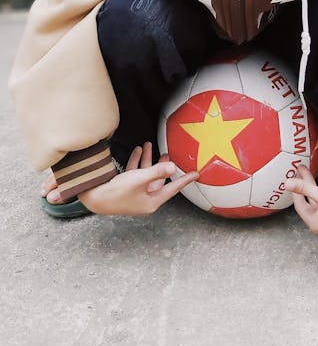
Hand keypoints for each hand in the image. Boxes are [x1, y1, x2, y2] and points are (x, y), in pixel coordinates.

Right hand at [42, 142, 198, 216]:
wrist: (93, 198)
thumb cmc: (118, 191)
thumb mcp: (140, 179)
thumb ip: (157, 171)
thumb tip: (173, 166)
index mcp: (152, 200)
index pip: (173, 188)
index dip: (185, 180)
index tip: (197, 174)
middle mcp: (145, 198)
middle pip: (160, 179)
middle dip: (164, 165)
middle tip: (169, 153)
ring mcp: (135, 194)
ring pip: (146, 174)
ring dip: (148, 159)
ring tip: (150, 144)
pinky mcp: (125, 189)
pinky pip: (135, 174)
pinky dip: (137, 162)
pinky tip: (138, 149)